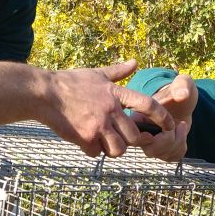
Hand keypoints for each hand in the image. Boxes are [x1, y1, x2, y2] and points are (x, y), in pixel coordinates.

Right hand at [44, 60, 183, 158]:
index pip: (148, 105)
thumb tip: (135, 62)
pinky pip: (97, 153)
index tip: (170, 126)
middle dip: (132, 142)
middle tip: (122, 139)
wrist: (44, 94)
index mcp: (116, 93)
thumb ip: (118, 71)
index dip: (163, 117)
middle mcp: (111, 110)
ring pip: (119, 149)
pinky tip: (85, 142)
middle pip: (135, 136)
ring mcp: (99, 125)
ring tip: (103, 142)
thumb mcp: (96, 74)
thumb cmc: (69, 82)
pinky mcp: (85, 137)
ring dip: (113, 149)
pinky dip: (93, 151)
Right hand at [133, 73, 197, 162]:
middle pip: (150, 150)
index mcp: (139, 116)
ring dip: (177, 143)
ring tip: (182, 126)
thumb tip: (182, 95)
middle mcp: (139, 131)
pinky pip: (168, 158)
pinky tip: (181, 136)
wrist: (183, 102)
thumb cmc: (179, 90)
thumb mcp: (182, 84)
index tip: (174, 122)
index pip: (142, 135)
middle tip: (180, 124)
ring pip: (159, 155)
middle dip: (170, 140)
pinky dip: (180, 150)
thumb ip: (181, 85)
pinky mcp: (159, 149)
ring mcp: (148, 142)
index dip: (164, 132)